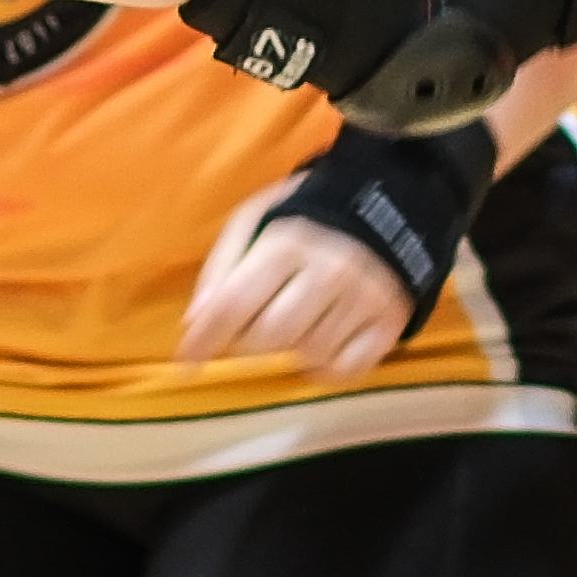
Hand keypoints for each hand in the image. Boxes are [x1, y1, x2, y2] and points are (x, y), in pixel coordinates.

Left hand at [183, 175, 431, 378]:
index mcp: (287, 243)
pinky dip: (324, 369)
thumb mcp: (255, 220)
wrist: (390, 205)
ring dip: (289, 351)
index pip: (233, 305)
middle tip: (252, 329)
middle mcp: (328, 273)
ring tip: (293, 325)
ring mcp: (363, 301)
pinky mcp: (390, 324)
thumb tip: (195, 322)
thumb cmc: (307, 216)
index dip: (204, 340)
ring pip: (306, 357)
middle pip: (268, 339)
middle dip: (247, 343)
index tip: (186, 363)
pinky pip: (345, 371)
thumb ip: (221, 267)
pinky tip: (321, 345)